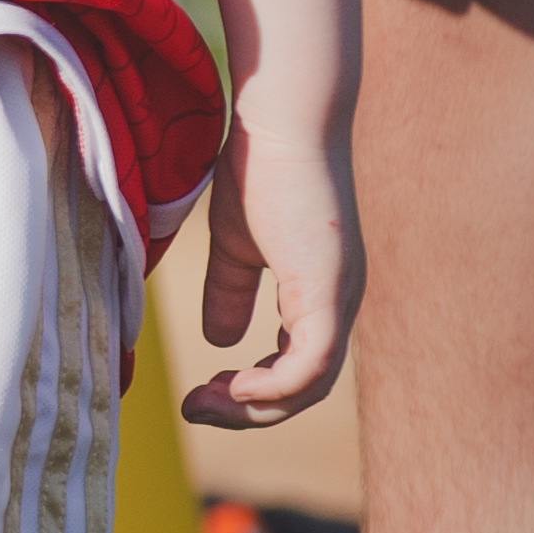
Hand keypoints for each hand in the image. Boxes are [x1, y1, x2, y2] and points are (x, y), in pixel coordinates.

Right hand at [179, 113, 361, 428]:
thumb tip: (220, 342)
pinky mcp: (328, 294)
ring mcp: (339, 301)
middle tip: (194, 407)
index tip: (199, 392)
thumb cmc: (259, 169)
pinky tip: (231, 386)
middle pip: (302, 389)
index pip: (296, 368)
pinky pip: (308, 368)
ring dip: (253, 406)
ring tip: (203, 402)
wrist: (280, 123)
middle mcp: (339, 304)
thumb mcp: (234, 244)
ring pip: (307, 387)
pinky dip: (269, 388)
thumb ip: (228, 292)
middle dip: (246, 409)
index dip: (249, 391)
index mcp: (320, 294)